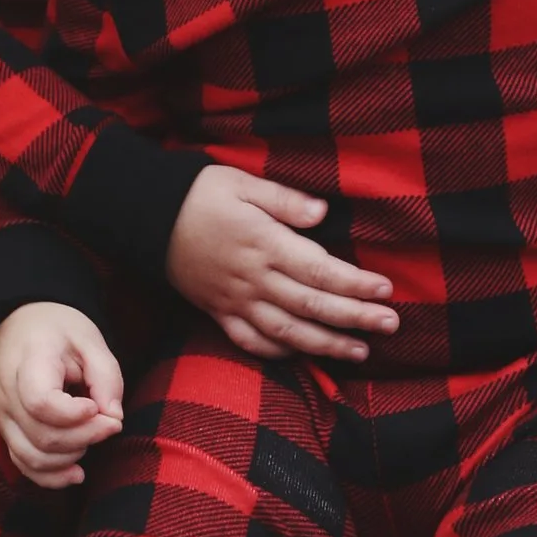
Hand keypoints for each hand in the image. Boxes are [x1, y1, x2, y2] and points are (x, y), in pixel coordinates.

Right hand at [0, 302, 123, 489]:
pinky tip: (77, 473)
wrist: (21, 324)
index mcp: (28, 362)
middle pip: (42, 436)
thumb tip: (114, 418)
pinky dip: (50, 476)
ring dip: (70, 458)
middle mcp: (7, 392)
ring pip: (32, 456)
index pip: (41, 403)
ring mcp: (2, 415)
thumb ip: (107, 376)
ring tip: (93, 438)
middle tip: (111, 424)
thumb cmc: (59, 330)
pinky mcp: (6, 430)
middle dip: (85, 438)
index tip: (97, 406)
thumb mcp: (90, 340)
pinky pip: (23, 463)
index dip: (74, 415)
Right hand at [167, 162, 397, 363]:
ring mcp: (234, 300)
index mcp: (263, 244)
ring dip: (326, 344)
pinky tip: (303, 354)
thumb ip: (284, 200)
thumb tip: (322, 214)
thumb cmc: (198, 193)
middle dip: (355, 319)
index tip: (385, 290)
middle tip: (391, 325)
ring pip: (287, 332)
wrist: (145, 218)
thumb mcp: (241, 182)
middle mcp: (252, 279)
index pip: (319, 271)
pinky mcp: (217, 312)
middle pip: (312, 306)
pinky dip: (278, 352)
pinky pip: (250, 341)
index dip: (355, 284)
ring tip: (360, 351)